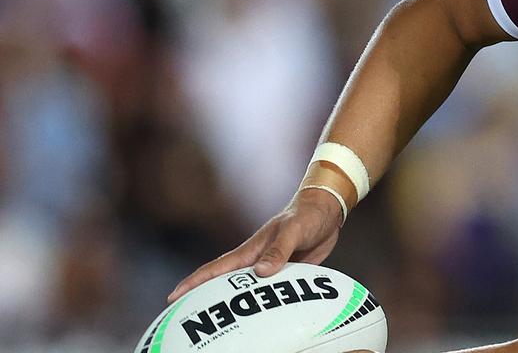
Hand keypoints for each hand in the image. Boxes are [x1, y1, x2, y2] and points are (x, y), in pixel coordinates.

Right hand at [167, 188, 343, 302]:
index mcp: (251, 250)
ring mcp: (270, 266)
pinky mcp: (286, 271)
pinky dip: (263, 303)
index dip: (194, 282)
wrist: (327, 210)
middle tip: (187, 317)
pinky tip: (261, 317)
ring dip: (236, 304)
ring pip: (248, 290)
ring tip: (222, 325)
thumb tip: (261, 272)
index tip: (173, 297)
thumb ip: (278, 250)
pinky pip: (271, 291)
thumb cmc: (307, 215)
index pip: (216, 269)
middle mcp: (256, 260)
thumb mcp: (293, 230)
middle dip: (204, 298)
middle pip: (225, 283)